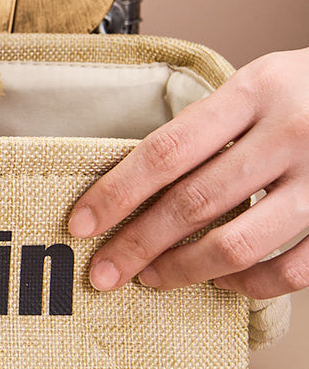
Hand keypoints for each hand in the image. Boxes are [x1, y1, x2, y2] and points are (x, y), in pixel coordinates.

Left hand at [69, 48, 308, 298]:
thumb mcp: (260, 83)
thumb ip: (208, 126)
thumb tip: (134, 182)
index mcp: (255, 91)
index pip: (166, 150)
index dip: (116, 192)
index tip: (80, 223)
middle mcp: (290, 133)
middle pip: (192, 202)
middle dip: (136, 244)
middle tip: (101, 272)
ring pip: (237, 244)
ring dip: (182, 269)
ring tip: (151, 277)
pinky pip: (291, 271)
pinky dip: (247, 285)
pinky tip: (219, 281)